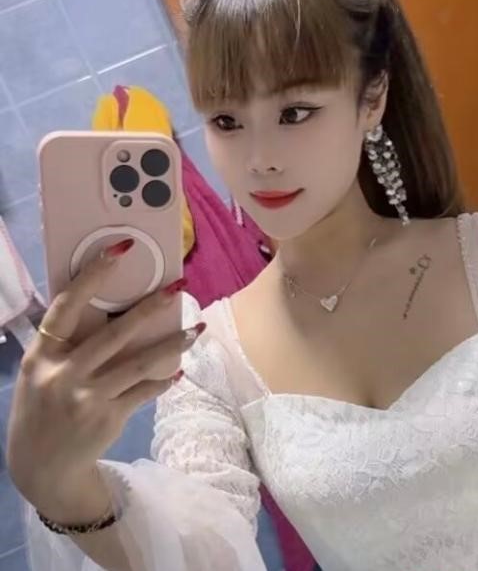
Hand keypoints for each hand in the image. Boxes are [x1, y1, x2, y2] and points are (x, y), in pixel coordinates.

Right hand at [6, 238, 205, 511]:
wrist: (40, 467)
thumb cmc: (42, 406)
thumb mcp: (40, 372)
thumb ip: (66, 343)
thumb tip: (109, 304)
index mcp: (41, 355)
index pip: (66, 306)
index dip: (93, 275)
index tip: (119, 248)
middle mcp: (62, 375)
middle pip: (115, 334)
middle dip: (150, 308)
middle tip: (179, 286)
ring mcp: (86, 399)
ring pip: (140, 363)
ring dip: (174, 343)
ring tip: (199, 329)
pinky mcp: (108, 418)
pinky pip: (145, 391)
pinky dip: (164, 379)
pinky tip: (180, 369)